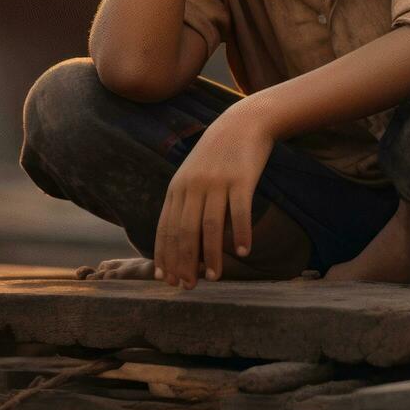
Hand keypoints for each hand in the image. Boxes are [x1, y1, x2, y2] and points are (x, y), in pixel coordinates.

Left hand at [154, 101, 275, 289]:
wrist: (243, 123)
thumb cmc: (217, 156)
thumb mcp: (192, 176)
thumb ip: (184, 204)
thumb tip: (180, 243)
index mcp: (178, 187)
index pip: (166, 228)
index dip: (165, 256)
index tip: (167, 279)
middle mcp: (194, 186)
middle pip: (184, 232)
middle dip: (184, 262)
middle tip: (188, 286)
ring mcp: (217, 182)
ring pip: (210, 227)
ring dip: (211, 256)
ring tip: (213, 277)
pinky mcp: (241, 179)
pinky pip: (239, 212)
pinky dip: (241, 234)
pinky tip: (244, 251)